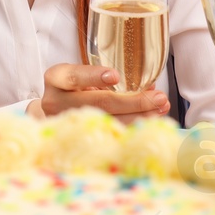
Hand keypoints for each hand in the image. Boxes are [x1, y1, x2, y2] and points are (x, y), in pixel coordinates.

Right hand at [38, 63, 169, 121]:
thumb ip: (107, 77)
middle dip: (132, 101)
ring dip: (138, 116)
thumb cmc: (73, 87)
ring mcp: (66, 123)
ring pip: (106, 121)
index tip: (115, 75)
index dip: (94, 76)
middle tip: (158, 97)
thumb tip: (149, 87)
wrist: (53, 109)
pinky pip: (108, 134)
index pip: (74, 76)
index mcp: (56, 78)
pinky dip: (131, 128)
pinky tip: (149, 122)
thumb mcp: (81, 75)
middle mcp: (56, 102)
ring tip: (160, 109)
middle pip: (98, 102)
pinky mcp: (77, 139)